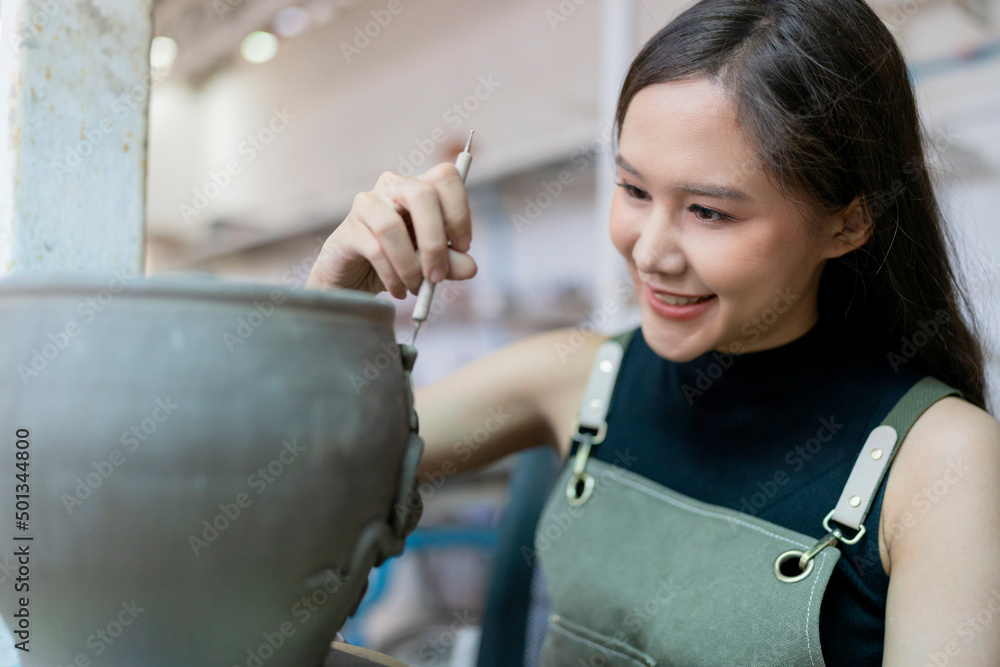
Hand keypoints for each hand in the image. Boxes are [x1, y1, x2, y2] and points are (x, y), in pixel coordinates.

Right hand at [306, 162, 477, 296]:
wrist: (354, 275)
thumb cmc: (397, 260)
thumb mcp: (430, 262)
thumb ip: (451, 262)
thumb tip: (470, 267)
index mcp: (419, 186)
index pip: (445, 176)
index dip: (459, 211)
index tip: (463, 247)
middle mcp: (392, 186)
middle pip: (421, 195)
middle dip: (435, 241)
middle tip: (438, 275)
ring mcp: (366, 204)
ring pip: (392, 226)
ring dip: (410, 264)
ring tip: (416, 287)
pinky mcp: (348, 230)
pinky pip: (374, 250)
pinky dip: (392, 276)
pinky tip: (399, 290)